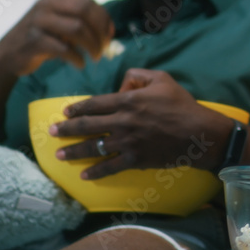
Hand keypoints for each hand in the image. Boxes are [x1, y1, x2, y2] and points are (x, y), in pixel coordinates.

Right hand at [0, 0, 113, 76]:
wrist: (7, 56)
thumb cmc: (41, 39)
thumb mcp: (60, 24)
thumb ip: (82, 22)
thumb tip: (111, 30)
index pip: (88, 2)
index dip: (104, 19)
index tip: (110, 35)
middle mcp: (46, 5)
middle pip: (85, 11)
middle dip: (100, 30)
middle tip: (104, 48)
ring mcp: (38, 22)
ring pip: (78, 28)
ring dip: (92, 45)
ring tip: (95, 57)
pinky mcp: (33, 41)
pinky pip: (64, 48)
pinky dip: (77, 58)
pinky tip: (80, 64)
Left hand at [49, 68, 234, 178]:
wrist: (198, 133)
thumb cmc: (182, 104)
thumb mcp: (163, 79)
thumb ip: (139, 75)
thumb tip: (122, 83)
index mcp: (129, 101)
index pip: (95, 103)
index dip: (77, 108)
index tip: (65, 112)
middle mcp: (123, 122)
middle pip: (88, 126)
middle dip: (66, 130)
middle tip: (51, 133)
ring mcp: (128, 142)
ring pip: (94, 147)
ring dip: (74, 151)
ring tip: (59, 155)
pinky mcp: (135, 159)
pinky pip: (110, 167)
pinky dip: (96, 172)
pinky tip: (84, 175)